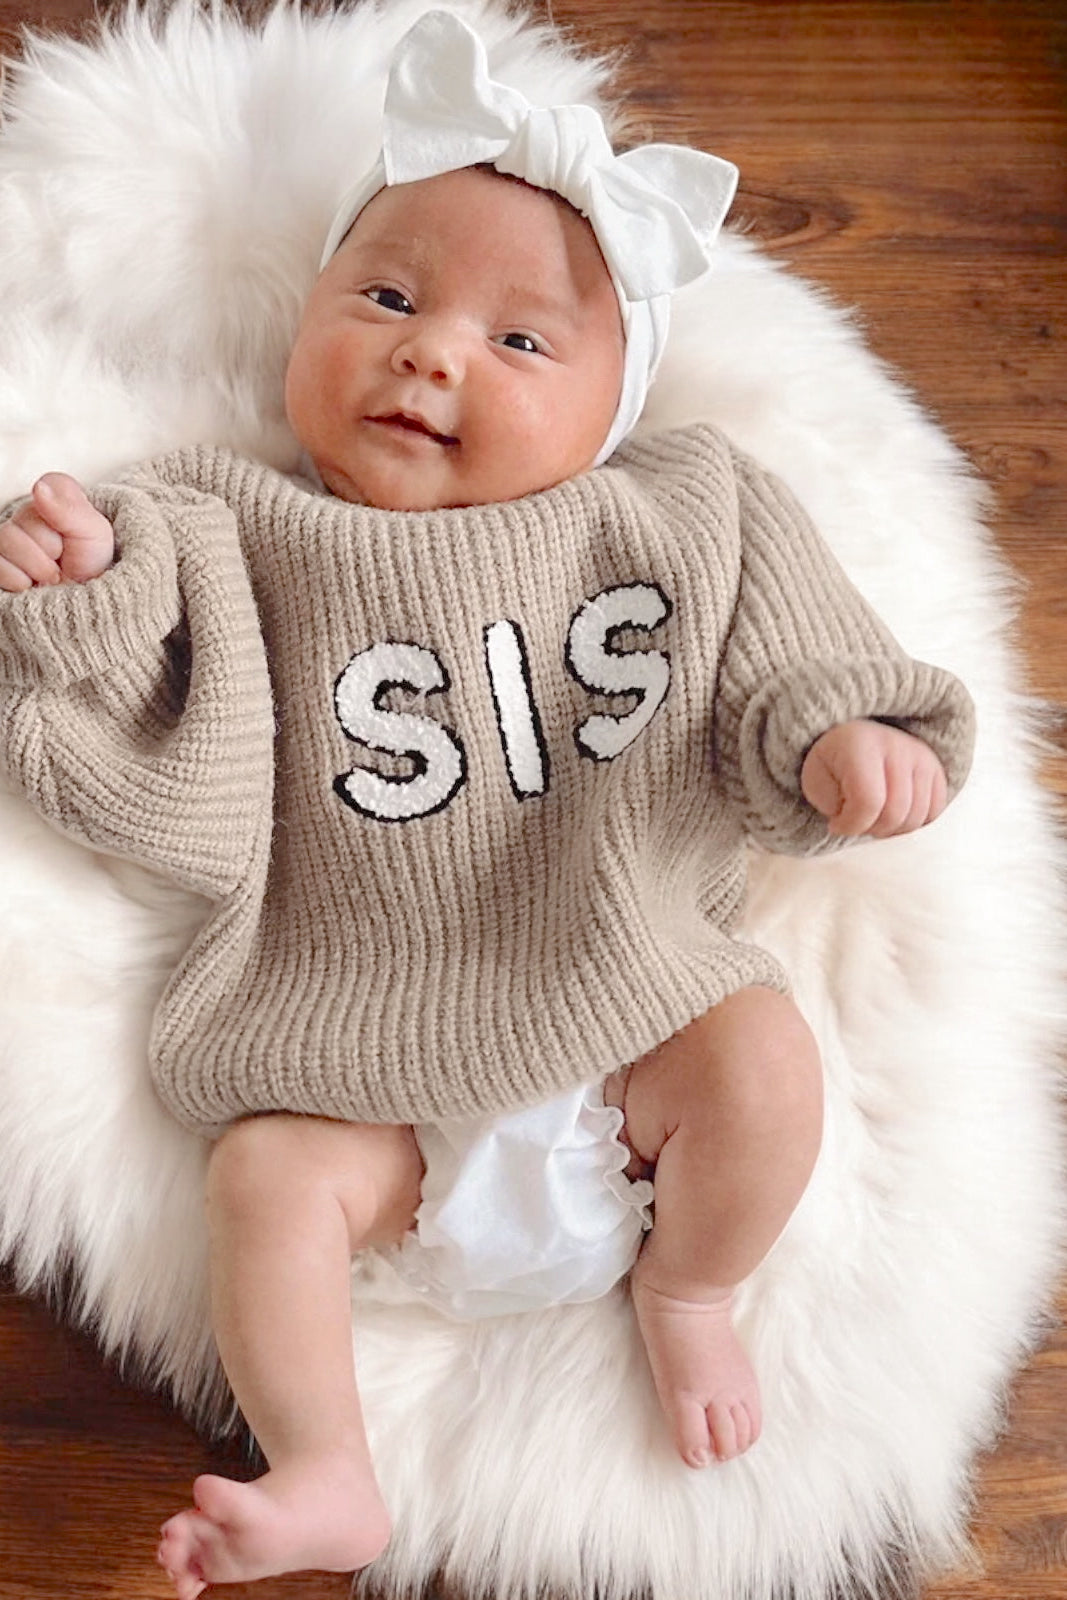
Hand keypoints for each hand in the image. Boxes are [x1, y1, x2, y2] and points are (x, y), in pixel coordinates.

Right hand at [0, 472, 114, 590]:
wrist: (85, 599)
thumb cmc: (91, 563)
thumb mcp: (95, 534)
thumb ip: (69, 509)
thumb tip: (39, 488)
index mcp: (53, 498)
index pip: (49, 486)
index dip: (65, 515)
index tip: (75, 533)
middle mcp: (26, 514)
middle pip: (24, 518)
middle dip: (50, 547)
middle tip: (63, 559)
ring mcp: (8, 539)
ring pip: (6, 540)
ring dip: (36, 566)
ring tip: (51, 575)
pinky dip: (19, 580)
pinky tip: (32, 583)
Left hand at [800, 719, 948, 837]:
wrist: (854, 740)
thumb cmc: (833, 763)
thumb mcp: (815, 781)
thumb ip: (831, 804)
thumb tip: (858, 822)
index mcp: (860, 744)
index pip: (868, 802)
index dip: (851, 825)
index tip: (836, 824)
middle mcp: (897, 745)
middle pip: (895, 814)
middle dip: (871, 829)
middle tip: (855, 821)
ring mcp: (921, 757)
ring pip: (916, 818)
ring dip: (891, 829)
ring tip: (872, 816)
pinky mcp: (936, 769)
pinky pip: (934, 813)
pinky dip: (912, 823)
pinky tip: (892, 813)